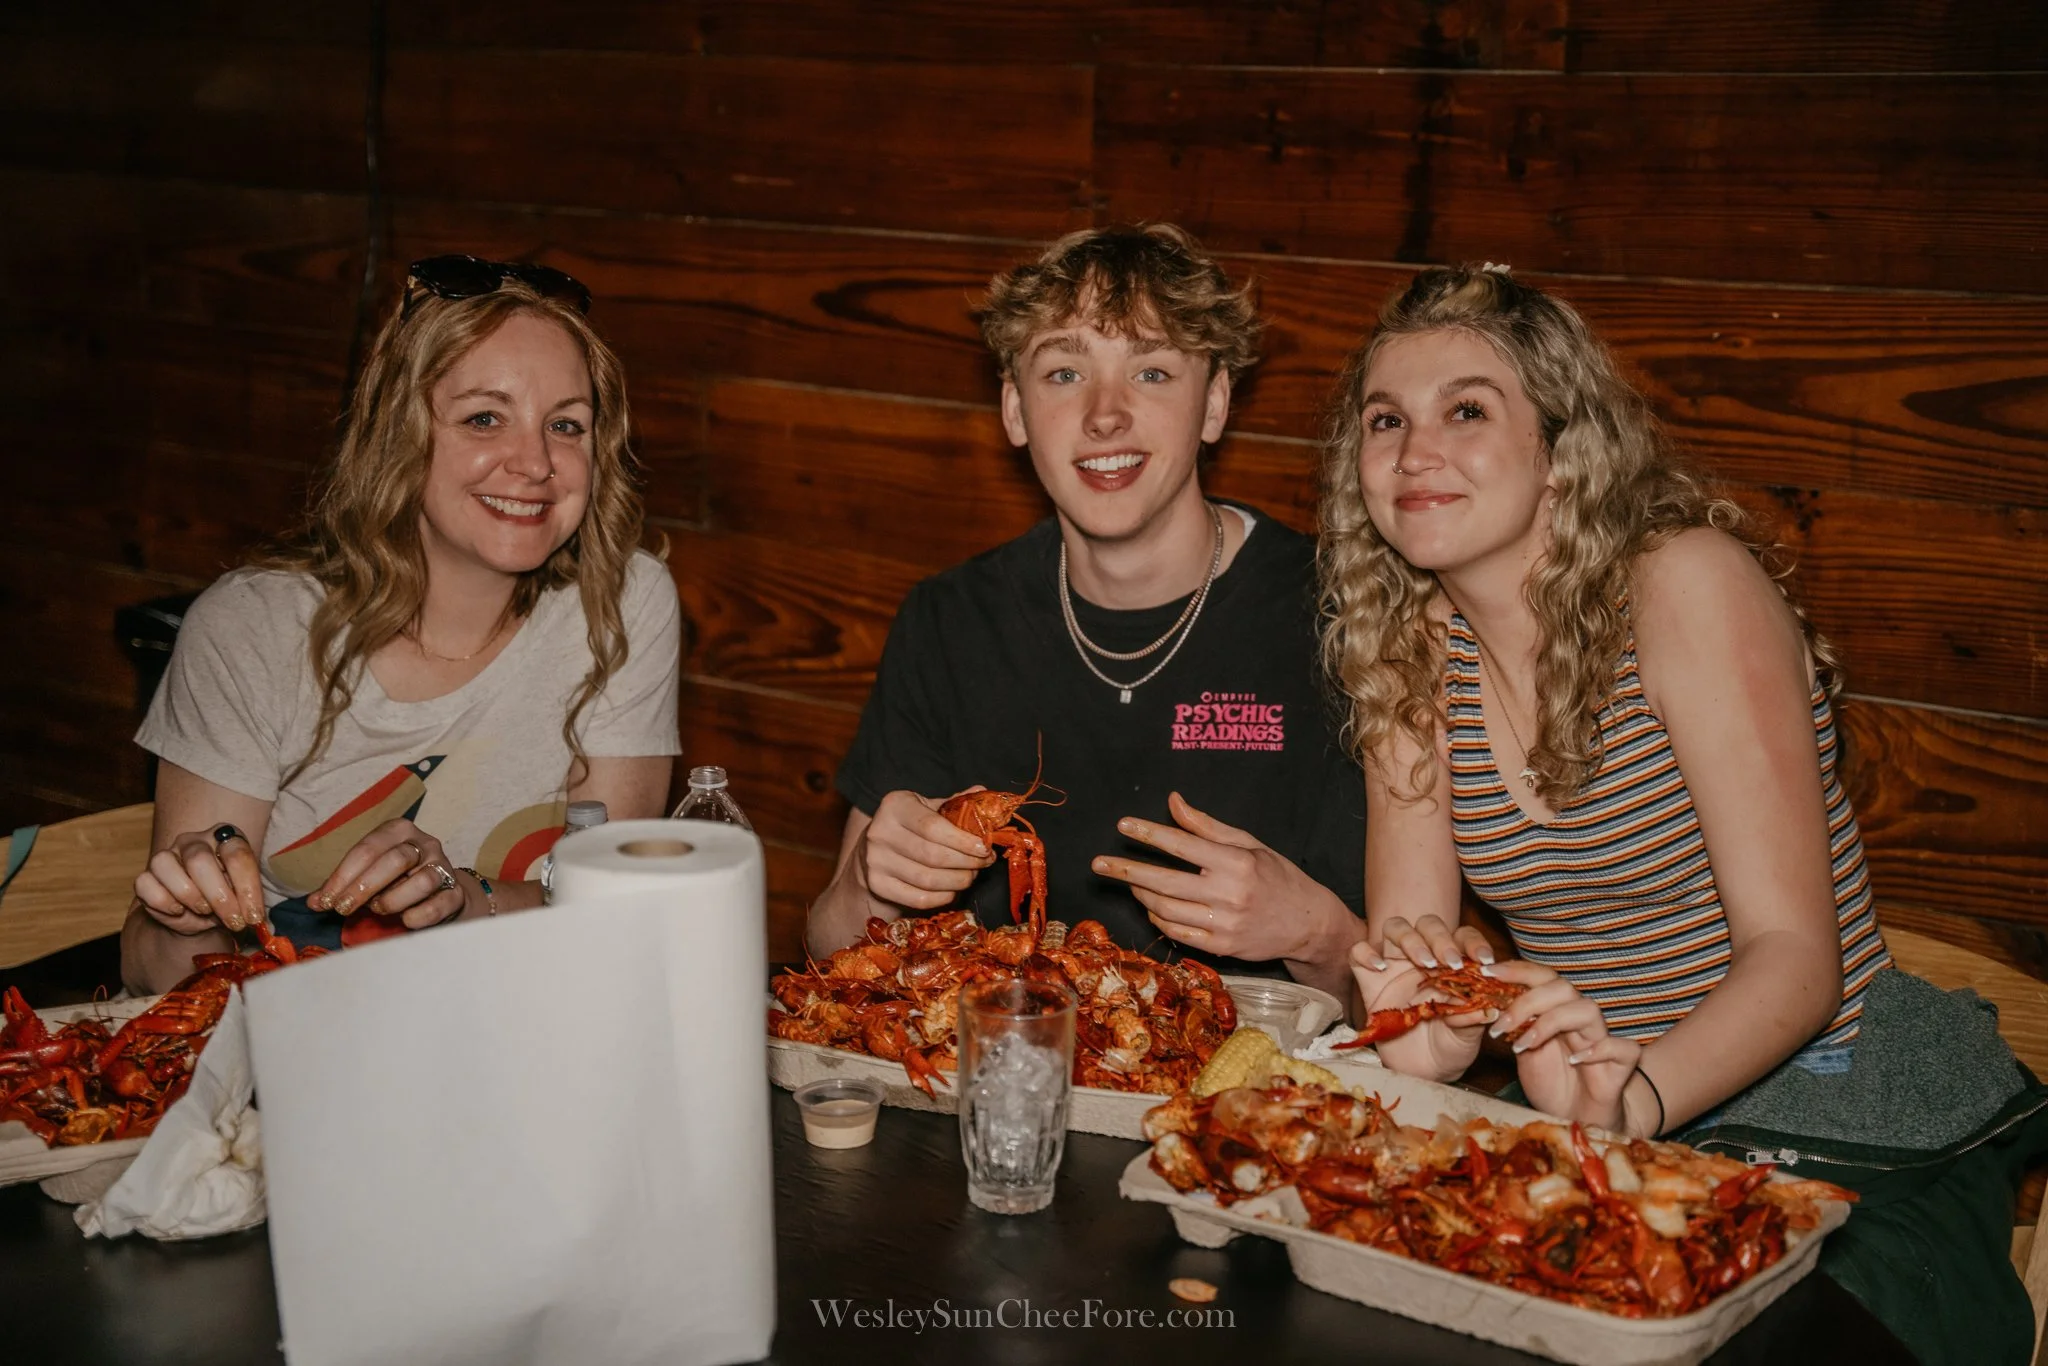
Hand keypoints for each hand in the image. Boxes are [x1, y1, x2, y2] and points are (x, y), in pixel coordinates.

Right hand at [134, 824, 265, 934]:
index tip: (254, 917)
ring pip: (167, 866)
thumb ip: (251, 906)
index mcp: (225, 838)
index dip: (248, 888)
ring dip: (189, 896)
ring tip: (205, 912)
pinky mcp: (146, 875)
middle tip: (233, 921)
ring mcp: (167, 855)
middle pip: (200, 860)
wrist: (198, 913)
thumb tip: (262, 924)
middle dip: (219, 897)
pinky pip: (146, 884)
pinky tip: (178, 911)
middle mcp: (194, 841)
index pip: (237, 855)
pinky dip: (164, 903)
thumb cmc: (226, 899)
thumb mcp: (243, 901)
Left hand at [311, 819, 470, 929]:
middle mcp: (425, 844)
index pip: (368, 849)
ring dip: (393, 900)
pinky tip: (404, 921)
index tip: (325, 901)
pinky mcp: (456, 893)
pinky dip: (418, 916)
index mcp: (398, 831)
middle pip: (396, 860)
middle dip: (364, 887)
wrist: (439, 894)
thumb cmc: (396, 882)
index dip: (343, 876)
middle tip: (344, 909)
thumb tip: (314, 902)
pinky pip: (439, 904)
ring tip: (379, 910)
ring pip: (422, 880)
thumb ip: (343, 887)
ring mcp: (444, 867)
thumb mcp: (368, 876)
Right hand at [853, 788, 993, 912]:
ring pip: (927, 879)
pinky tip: (953, 890)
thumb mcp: (927, 807)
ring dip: (958, 881)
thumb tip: (983, 792)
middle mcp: (880, 832)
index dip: (963, 840)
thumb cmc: (909, 826)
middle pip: (932, 855)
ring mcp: (875, 860)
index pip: (933, 826)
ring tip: (971, 876)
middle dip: (967, 862)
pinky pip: (918, 898)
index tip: (984, 847)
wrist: (873, 850)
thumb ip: (955, 803)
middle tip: (984, 863)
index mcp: (895, 806)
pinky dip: (942, 897)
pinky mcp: (877, 885)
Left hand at [1092, 792, 1344, 963]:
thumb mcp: (1249, 844)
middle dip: (1126, 870)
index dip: (1148, 834)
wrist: (1308, 923)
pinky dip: (1158, 919)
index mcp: (1235, 862)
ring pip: (1166, 909)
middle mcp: (1228, 894)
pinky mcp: (1222, 948)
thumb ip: (1207, 826)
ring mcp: (1224, 925)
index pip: (1181, 845)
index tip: (1123, 825)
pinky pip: (1177, 934)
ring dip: (1141, 894)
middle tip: (1099, 864)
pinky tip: (1151, 906)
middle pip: (1163, 881)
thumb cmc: (1278, 877)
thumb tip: (1173, 802)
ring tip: (1129, 881)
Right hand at [1347, 935, 1491, 1081]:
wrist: (1422, 1071)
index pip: (1463, 937)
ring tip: (1422, 962)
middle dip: (1440, 937)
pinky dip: (1366, 953)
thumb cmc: (1449, 1046)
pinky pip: (1358, 953)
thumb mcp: (1468, 1036)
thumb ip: (1473, 1019)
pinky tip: (1380, 968)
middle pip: (1428, 924)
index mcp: (1453, 965)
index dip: (1473, 942)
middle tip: (1450, 961)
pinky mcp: (1369, 982)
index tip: (1484, 960)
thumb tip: (1485, 1008)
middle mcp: (1424, 959)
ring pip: (1394, 928)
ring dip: (1409, 938)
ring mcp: (1395, 968)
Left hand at [1483, 960, 1641, 1131]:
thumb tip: (1485, 1005)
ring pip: (1588, 1010)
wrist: (1579, 1118)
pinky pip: (1623, 1047)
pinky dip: (1599, 1049)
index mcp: (1557, 1011)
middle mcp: (1580, 1020)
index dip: (1517, 970)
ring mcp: (1602, 1040)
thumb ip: (1513, 1028)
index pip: (1542, 978)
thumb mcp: (1524, 1053)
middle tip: (1500, 1024)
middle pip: (1562, 988)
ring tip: (1524, 1045)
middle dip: (1527, 1001)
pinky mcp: (1622, 1065)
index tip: (1488, 972)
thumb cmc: (1553, 1083)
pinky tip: (1576, 1060)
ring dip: (1552, 1022)